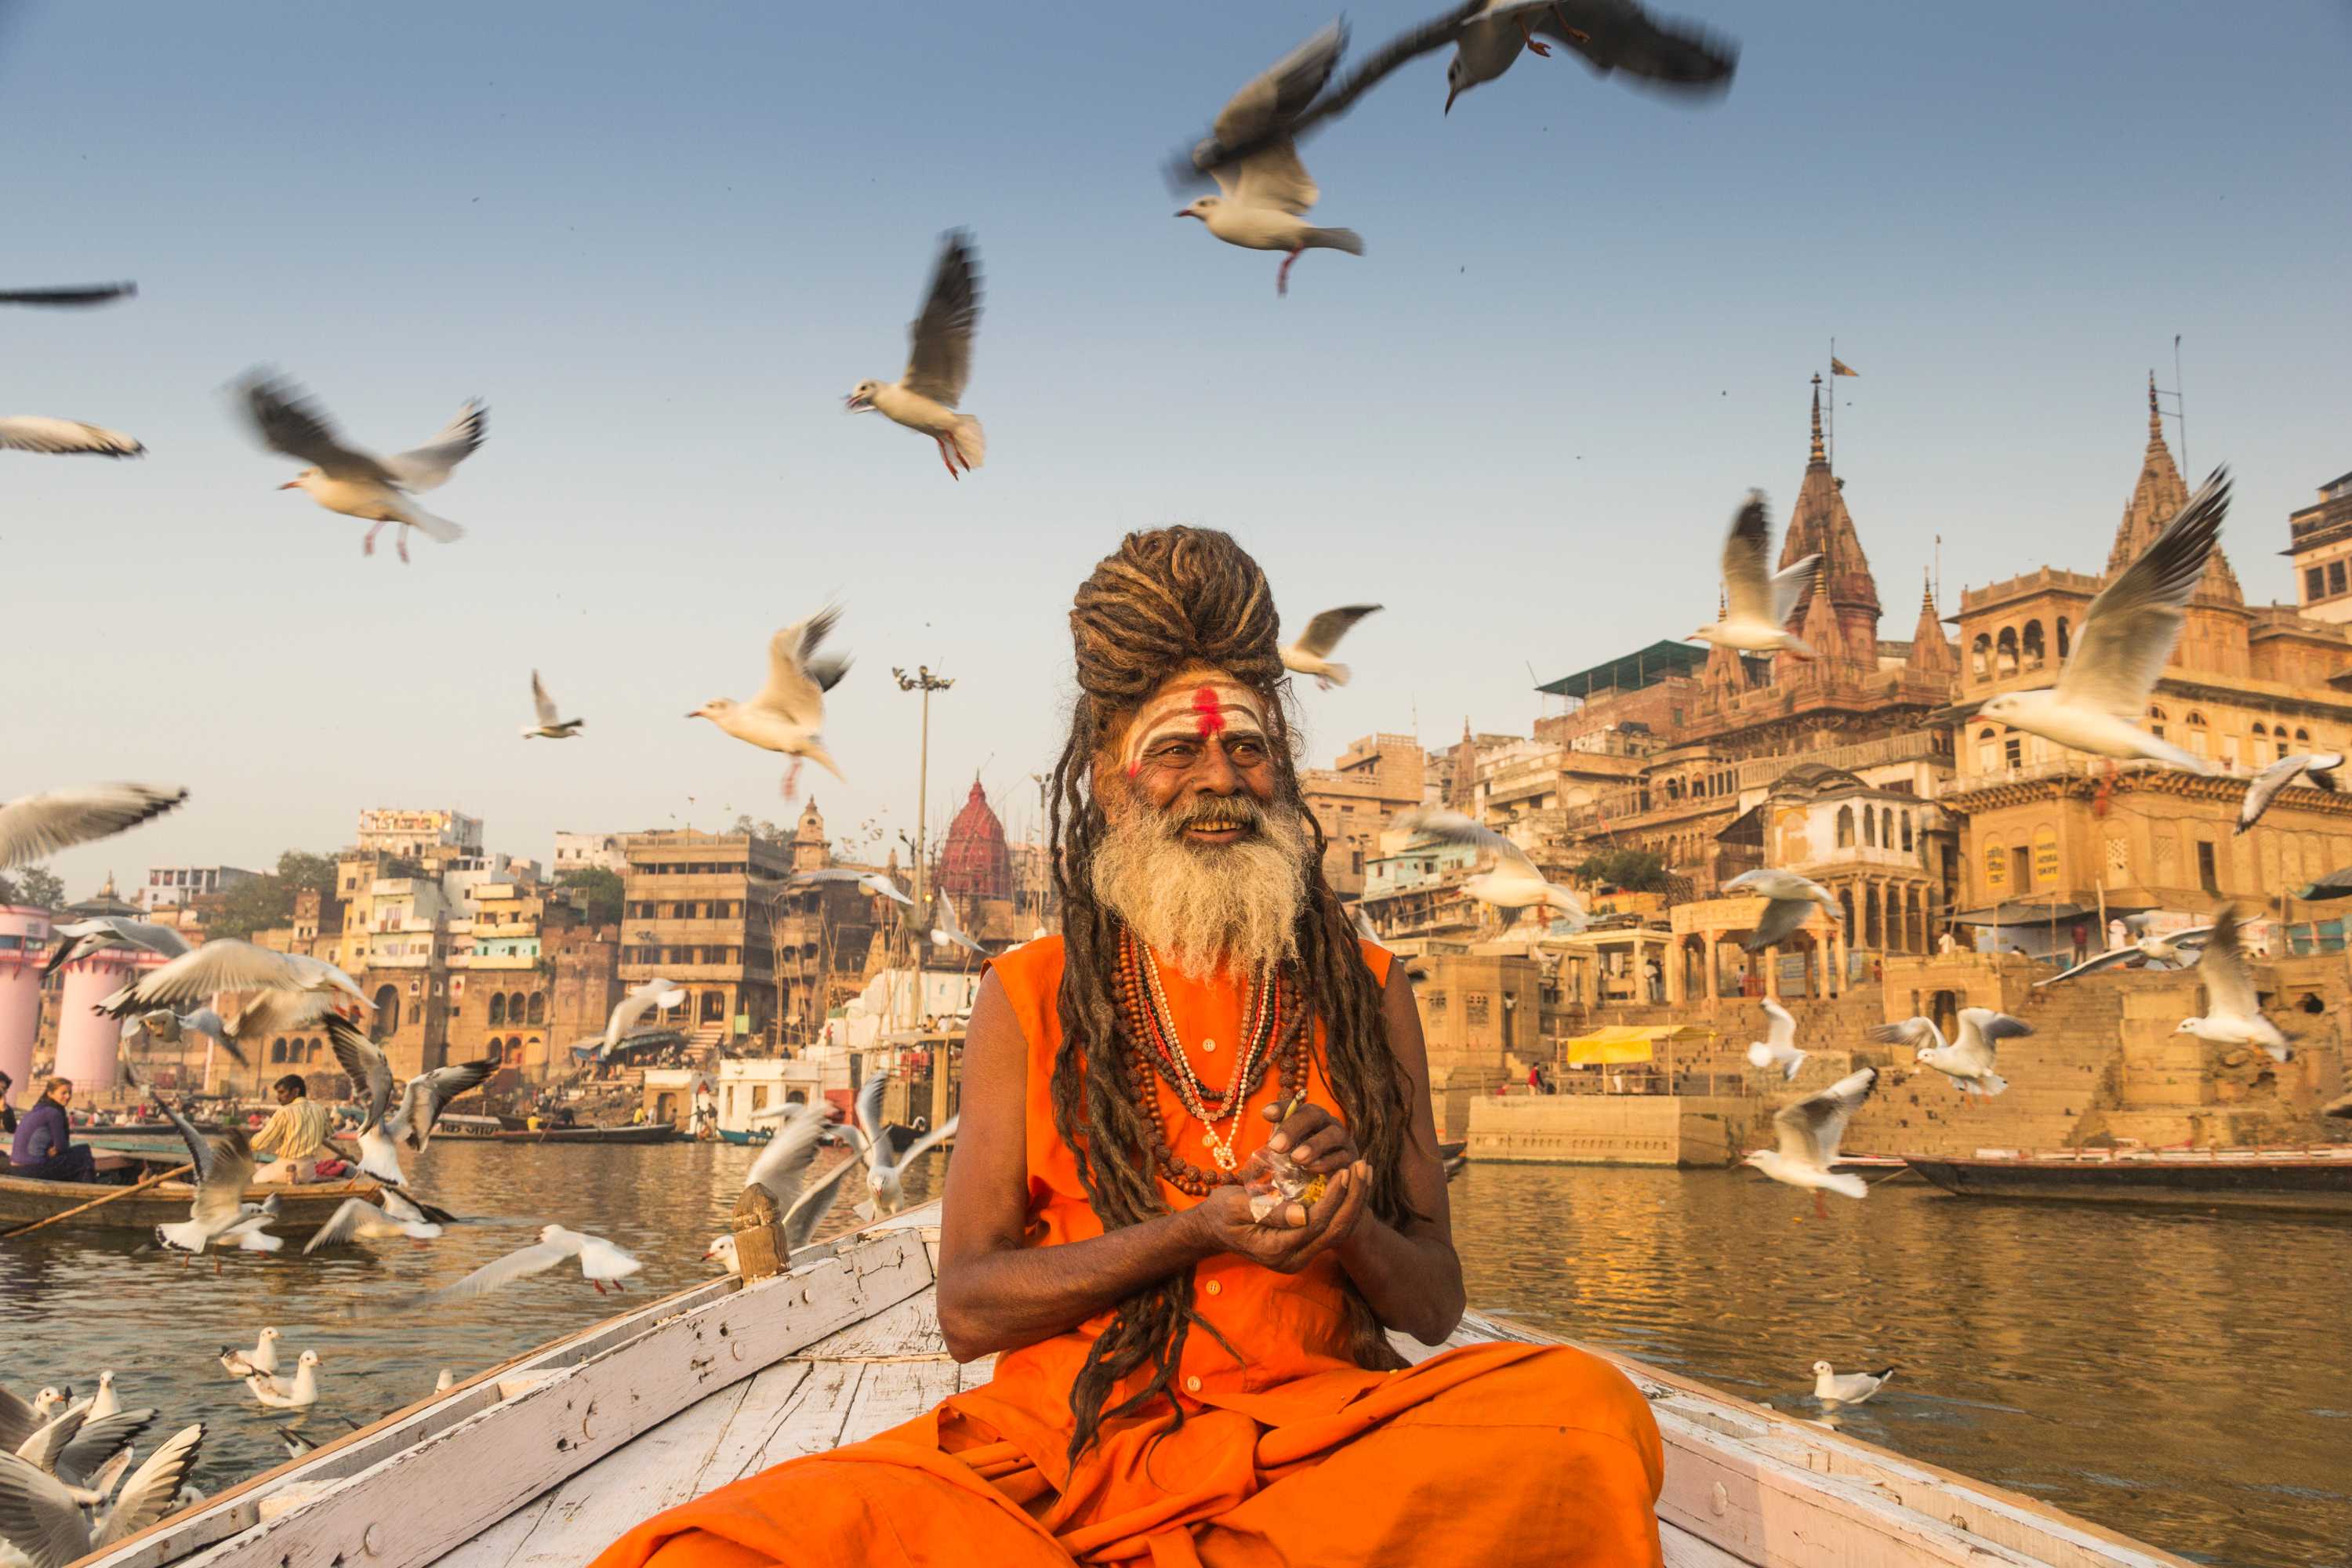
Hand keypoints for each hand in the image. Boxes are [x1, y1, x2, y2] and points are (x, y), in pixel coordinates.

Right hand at [1184, 1162, 1370, 1274]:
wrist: (1213, 1229)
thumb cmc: (1220, 1213)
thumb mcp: (1236, 1207)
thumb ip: (1267, 1212)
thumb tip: (1303, 1213)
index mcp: (1275, 1251)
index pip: (1316, 1224)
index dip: (1334, 1197)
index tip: (1345, 1169)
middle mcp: (1293, 1259)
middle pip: (1334, 1231)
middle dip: (1353, 1199)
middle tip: (1363, 1167)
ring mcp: (1300, 1255)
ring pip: (1337, 1230)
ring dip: (1353, 1201)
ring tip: (1364, 1172)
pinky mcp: (1303, 1246)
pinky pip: (1329, 1227)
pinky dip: (1343, 1205)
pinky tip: (1352, 1183)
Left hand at [1261, 1100, 1358, 1175]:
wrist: (1330, 1181)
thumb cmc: (1303, 1164)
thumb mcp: (1286, 1155)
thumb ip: (1272, 1151)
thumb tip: (1251, 1156)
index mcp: (1308, 1116)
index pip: (1294, 1106)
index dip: (1281, 1108)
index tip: (1266, 1114)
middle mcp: (1326, 1122)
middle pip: (1313, 1115)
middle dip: (1294, 1128)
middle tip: (1276, 1146)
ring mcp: (1342, 1138)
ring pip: (1331, 1134)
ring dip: (1313, 1146)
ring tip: (1296, 1158)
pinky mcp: (1351, 1158)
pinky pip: (1341, 1156)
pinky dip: (1326, 1162)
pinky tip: (1311, 1169)